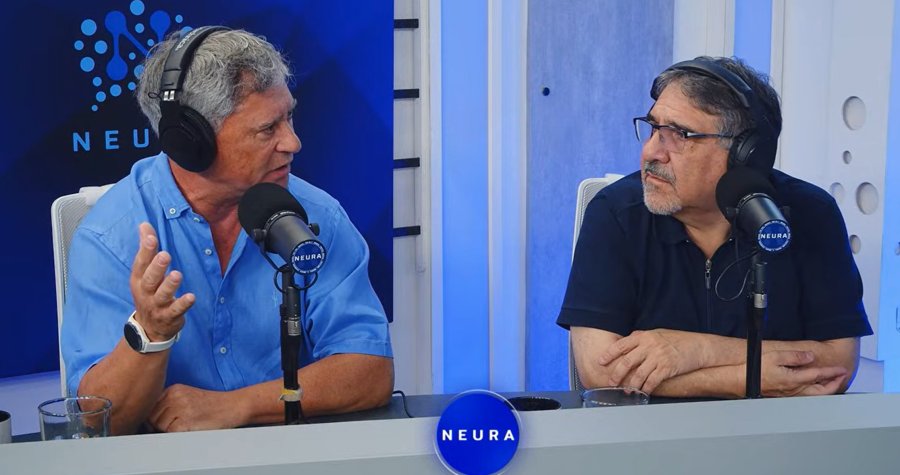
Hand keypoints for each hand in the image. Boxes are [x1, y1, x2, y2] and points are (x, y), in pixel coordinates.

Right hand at [130, 223, 194, 340]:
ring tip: (177, 274)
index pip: (141, 263)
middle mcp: (145, 292)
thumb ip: (147, 248)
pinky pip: (176, 310)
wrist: (149, 327)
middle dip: (157, 267)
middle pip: (150, 279)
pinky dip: (183, 304)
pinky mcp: (169, 316)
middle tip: (165, 255)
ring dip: (170, 285)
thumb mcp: (144, 272)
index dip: (145, 251)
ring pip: (162, 295)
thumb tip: (144, 224)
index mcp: (139, 279)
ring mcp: (156, 306)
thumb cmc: (149, 292)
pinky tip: (191, 297)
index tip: (151, 238)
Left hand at [147, 384, 246, 431]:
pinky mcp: (185, 421)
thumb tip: (150, 420)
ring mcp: (180, 408)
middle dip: (159, 425)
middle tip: (175, 427)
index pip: (150, 405)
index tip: (160, 422)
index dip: (153, 417)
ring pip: (159, 426)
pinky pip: (169, 433)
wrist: (233, 406)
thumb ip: (170, 403)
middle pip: (152, 416)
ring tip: (186, 426)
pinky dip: (176, 435)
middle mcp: (175, 396)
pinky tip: (190, 429)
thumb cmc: (213, 405)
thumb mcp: (188, 396)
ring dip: (168, 431)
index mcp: (174, 389)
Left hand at [598, 329, 706, 393]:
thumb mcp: (657, 333)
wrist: (698, 346)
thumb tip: (629, 340)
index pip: (621, 345)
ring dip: (631, 385)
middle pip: (627, 361)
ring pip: (638, 374)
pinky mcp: (667, 368)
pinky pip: (652, 381)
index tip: (600, 361)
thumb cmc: (678, 339)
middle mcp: (649, 346)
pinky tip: (643, 392)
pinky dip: (646, 388)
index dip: (609, 354)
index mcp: (644, 336)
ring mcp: (658, 357)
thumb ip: (643, 338)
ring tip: (627, 390)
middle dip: (617, 374)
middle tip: (611, 382)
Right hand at [761, 350, 846, 396]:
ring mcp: (791, 394)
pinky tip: (816, 387)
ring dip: (827, 389)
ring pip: (815, 395)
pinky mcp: (786, 395)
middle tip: (842, 376)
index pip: (819, 375)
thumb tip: (809, 356)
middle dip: (835, 384)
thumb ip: (795, 356)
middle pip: (822, 391)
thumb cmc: (755, 369)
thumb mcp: (776, 356)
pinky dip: (817, 392)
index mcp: (794, 379)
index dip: (832, 372)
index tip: (841, 369)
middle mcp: (795, 389)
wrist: (743, 380)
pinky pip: (807, 396)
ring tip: (833, 382)